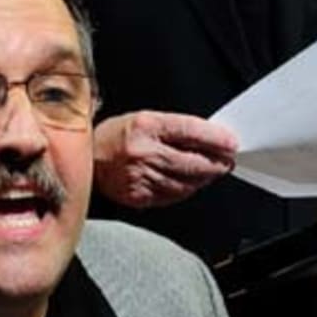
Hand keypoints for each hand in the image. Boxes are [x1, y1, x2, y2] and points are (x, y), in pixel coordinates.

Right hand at [93, 111, 237, 208]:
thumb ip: (175, 129)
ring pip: (184, 183)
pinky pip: (170, 196)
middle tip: (226, 163)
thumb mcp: (144, 119)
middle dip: (215, 164)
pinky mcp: (137, 196)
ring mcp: (139, 177)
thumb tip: (209, 140)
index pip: (191, 132)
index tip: (232, 144)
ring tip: (208, 173)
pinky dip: (183, 190)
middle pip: (191, 163)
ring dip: (201, 180)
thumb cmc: (115, 137)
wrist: (85, 159)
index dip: (216, 140)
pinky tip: (187, 184)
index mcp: (146, 126)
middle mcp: (143, 152)